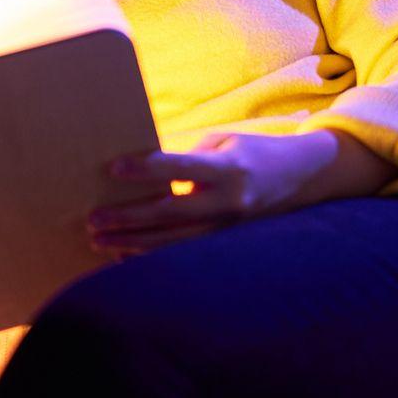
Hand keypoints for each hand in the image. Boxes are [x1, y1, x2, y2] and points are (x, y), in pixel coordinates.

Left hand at [85, 129, 359, 259]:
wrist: (304, 178)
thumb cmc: (254, 151)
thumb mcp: (224, 142)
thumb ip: (187, 156)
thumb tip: (143, 168)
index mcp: (229, 168)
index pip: (181, 167)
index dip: (146, 168)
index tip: (114, 168)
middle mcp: (230, 202)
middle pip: (170, 212)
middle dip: (128, 218)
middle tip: (93, 219)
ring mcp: (229, 227)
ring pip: (173, 240)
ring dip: (133, 242)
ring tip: (99, 241)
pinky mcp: (226, 242)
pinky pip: (184, 252)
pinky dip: (152, 254)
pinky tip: (124, 254)